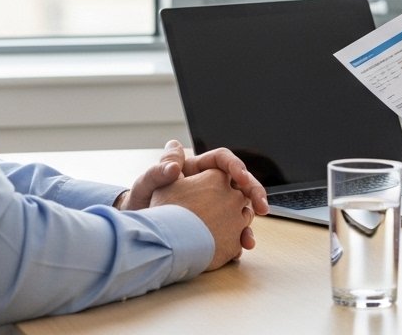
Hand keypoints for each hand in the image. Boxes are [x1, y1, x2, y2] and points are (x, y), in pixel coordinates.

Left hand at [119, 141, 268, 251]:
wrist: (139, 231)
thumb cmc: (140, 203)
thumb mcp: (146, 185)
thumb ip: (159, 169)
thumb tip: (174, 154)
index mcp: (198, 169)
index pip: (223, 161)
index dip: (236, 166)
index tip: (241, 177)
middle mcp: (211, 185)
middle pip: (240, 183)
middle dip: (254, 193)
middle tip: (262, 206)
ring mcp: (215, 206)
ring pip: (241, 207)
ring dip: (250, 220)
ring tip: (249, 236)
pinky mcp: (216, 225)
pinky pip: (233, 228)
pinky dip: (240, 237)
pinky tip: (242, 246)